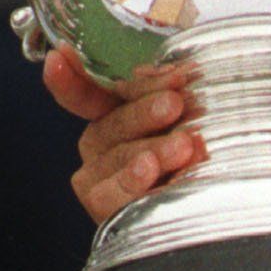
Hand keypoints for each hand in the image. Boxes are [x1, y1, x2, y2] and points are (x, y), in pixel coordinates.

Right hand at [42, 44, 203, 224]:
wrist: (211, 208)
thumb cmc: (202, 157)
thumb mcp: (192, 120)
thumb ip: (174, 97)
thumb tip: (173, 73)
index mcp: (117, 113)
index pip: (86, 92)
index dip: (70, 77)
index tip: (60, 58)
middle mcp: (101, 144)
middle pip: (112, 122)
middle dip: (145, 110)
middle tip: (174, 103)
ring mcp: (99, 179)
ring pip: (116, 157)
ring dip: (153, 148)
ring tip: (184, 144)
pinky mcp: (107, 211)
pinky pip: (113, 195)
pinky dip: (134, 181)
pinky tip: (150, 169)